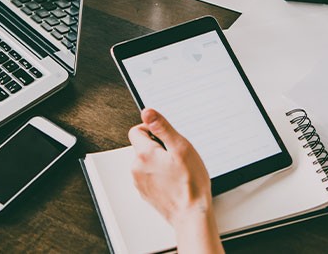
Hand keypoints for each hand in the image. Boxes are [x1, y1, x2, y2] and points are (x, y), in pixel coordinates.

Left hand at [128, 109, 212, 225]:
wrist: (191, 215)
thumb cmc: (190, 183)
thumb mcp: (181, 148)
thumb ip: (162, 127)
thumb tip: (147, 112)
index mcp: (144, 155)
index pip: (136, 130)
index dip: (152, 130)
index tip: (166, 139)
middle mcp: (136, 168)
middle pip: (141, 146)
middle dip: (157, 147)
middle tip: (176, 156)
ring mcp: (139, 182)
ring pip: (146, 161)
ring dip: (158, 161)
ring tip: (176, 170)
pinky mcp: (145, 192)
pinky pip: (148, 175)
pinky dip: (159, 174)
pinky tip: (173, 180)